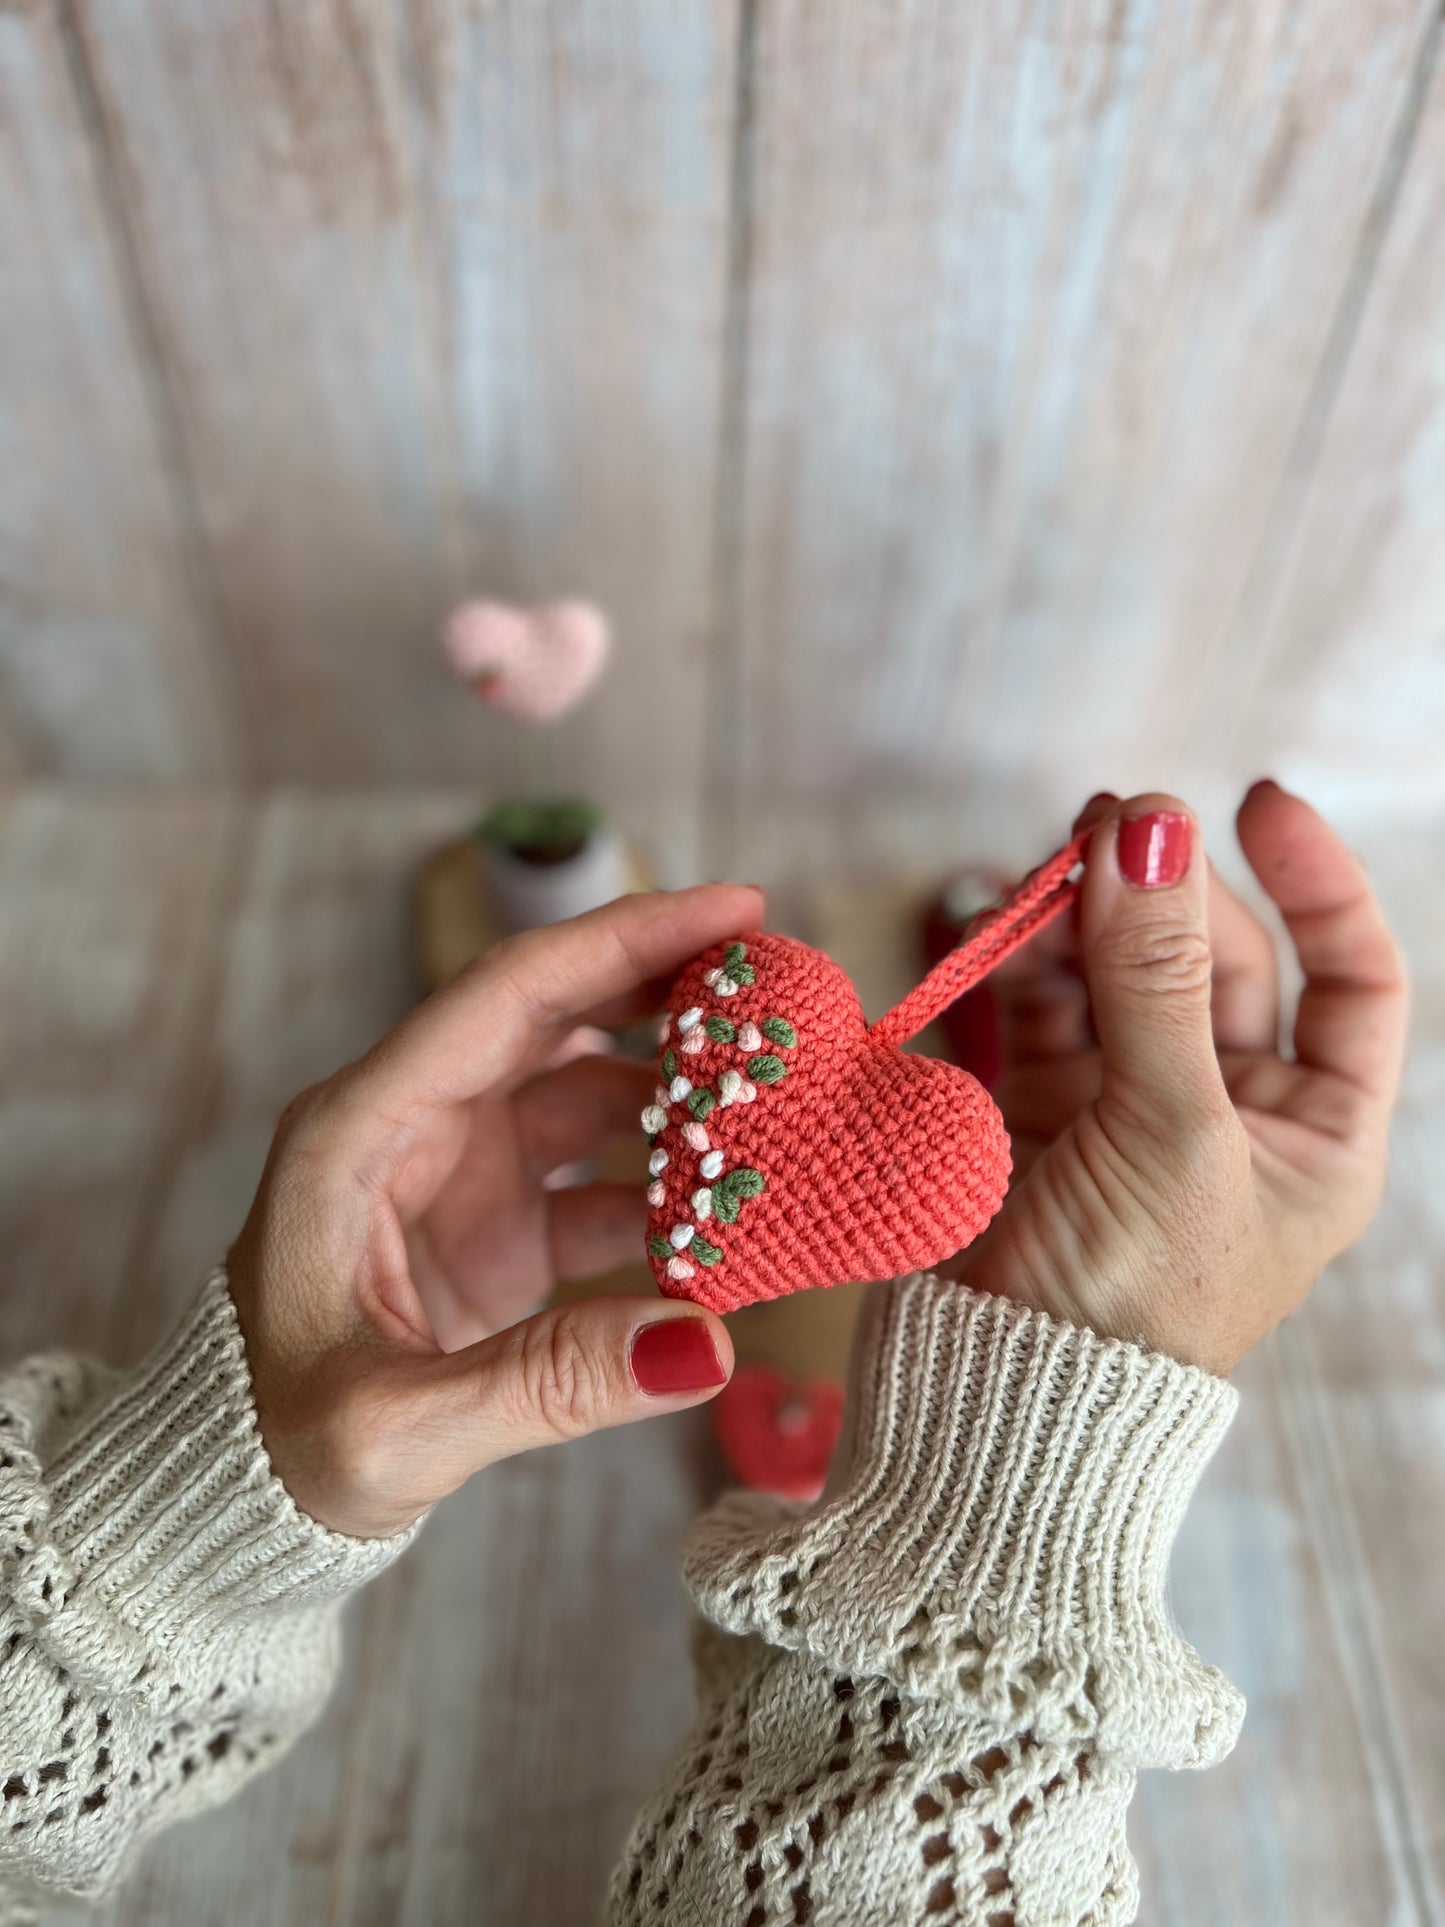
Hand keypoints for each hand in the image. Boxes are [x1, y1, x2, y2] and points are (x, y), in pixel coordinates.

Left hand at [227, 887, 761, 1536]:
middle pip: (558, 1018)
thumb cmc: (277, 1449)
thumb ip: (550, 1383)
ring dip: (679, 1100)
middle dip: (670, 991)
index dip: (624, 940)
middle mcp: (414, 1127)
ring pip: (589, 1097)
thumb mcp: (399, 1423)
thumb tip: (707, 1346)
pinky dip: (667, 1199)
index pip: (509, 994)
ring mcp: (459, 1176)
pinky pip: (599, 1188)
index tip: (736, 907)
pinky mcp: (493, 1233)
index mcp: (363, 1127)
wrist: (238, 1502)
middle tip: (782, 982)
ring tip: (779, 1104)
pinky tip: (733, 1221)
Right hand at [955, 783, 1406, 1374]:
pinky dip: (1023, 960)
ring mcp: (1133, 1108)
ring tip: (1046, 863)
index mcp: (1317, 1133)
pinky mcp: (1044, 1110)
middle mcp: (1233, 1112)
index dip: (1317, 883)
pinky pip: (1044, 1007)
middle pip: (1218, 958)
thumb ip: (1154, 974)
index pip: (1351, 978)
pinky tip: (1001, 922)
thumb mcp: (1169, 1129)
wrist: (999, 1397)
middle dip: (1166, 889)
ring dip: (1087, 912)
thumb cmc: (1130, 1296)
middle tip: (1104, 825)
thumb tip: (1153, 825)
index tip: (1256, 802)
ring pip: (1122, 972)